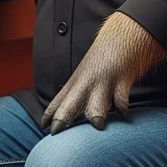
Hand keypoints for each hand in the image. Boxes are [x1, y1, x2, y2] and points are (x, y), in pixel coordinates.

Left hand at [40, 11, 166, 134]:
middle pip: (71, 102)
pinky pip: (122, 95)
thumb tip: (70, 113)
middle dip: (63, 117)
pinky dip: (123, 104)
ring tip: (97, 125)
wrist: (124, 34)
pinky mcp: (122, 78)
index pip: (60, 100)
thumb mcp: (88, 76)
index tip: (42, 126)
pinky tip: (124, 113)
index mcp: (77, 82)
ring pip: (97, 99)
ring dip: (97, 112)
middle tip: (54, 131)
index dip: (50, 113)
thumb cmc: (106, 59)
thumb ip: (79, 94)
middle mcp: (87, 82)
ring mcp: (104, 81)